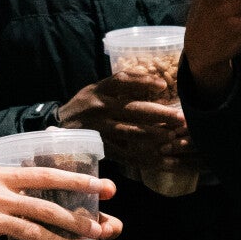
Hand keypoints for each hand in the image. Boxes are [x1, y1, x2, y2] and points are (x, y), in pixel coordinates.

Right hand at [0, 165, 121, 239]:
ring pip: (31, 234)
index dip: (76, 181)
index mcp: (3, 176)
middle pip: (44, 209)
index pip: (46, 176)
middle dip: (73, 220)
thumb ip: (9, 181)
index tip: (101, 186)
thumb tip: (35, 184)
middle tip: (97, 229)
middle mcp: (0, 196)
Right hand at [59, 75, 193, 177]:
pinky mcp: (100, 147)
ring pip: (129, 132)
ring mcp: (99, 129)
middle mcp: (99, 108)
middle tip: (180, 117)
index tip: (162, 85)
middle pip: (131, 109)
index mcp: (99, 90)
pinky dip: (142, 156)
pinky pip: (124, 153)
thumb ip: (120, 86)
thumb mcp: (96, 88)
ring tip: (172, 136)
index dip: (142, 82)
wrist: (60, 126)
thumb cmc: (85, 104)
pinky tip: (160, 158)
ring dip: (153, 134)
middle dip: (158, 114)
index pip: (121, 81)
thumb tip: (157, 83)